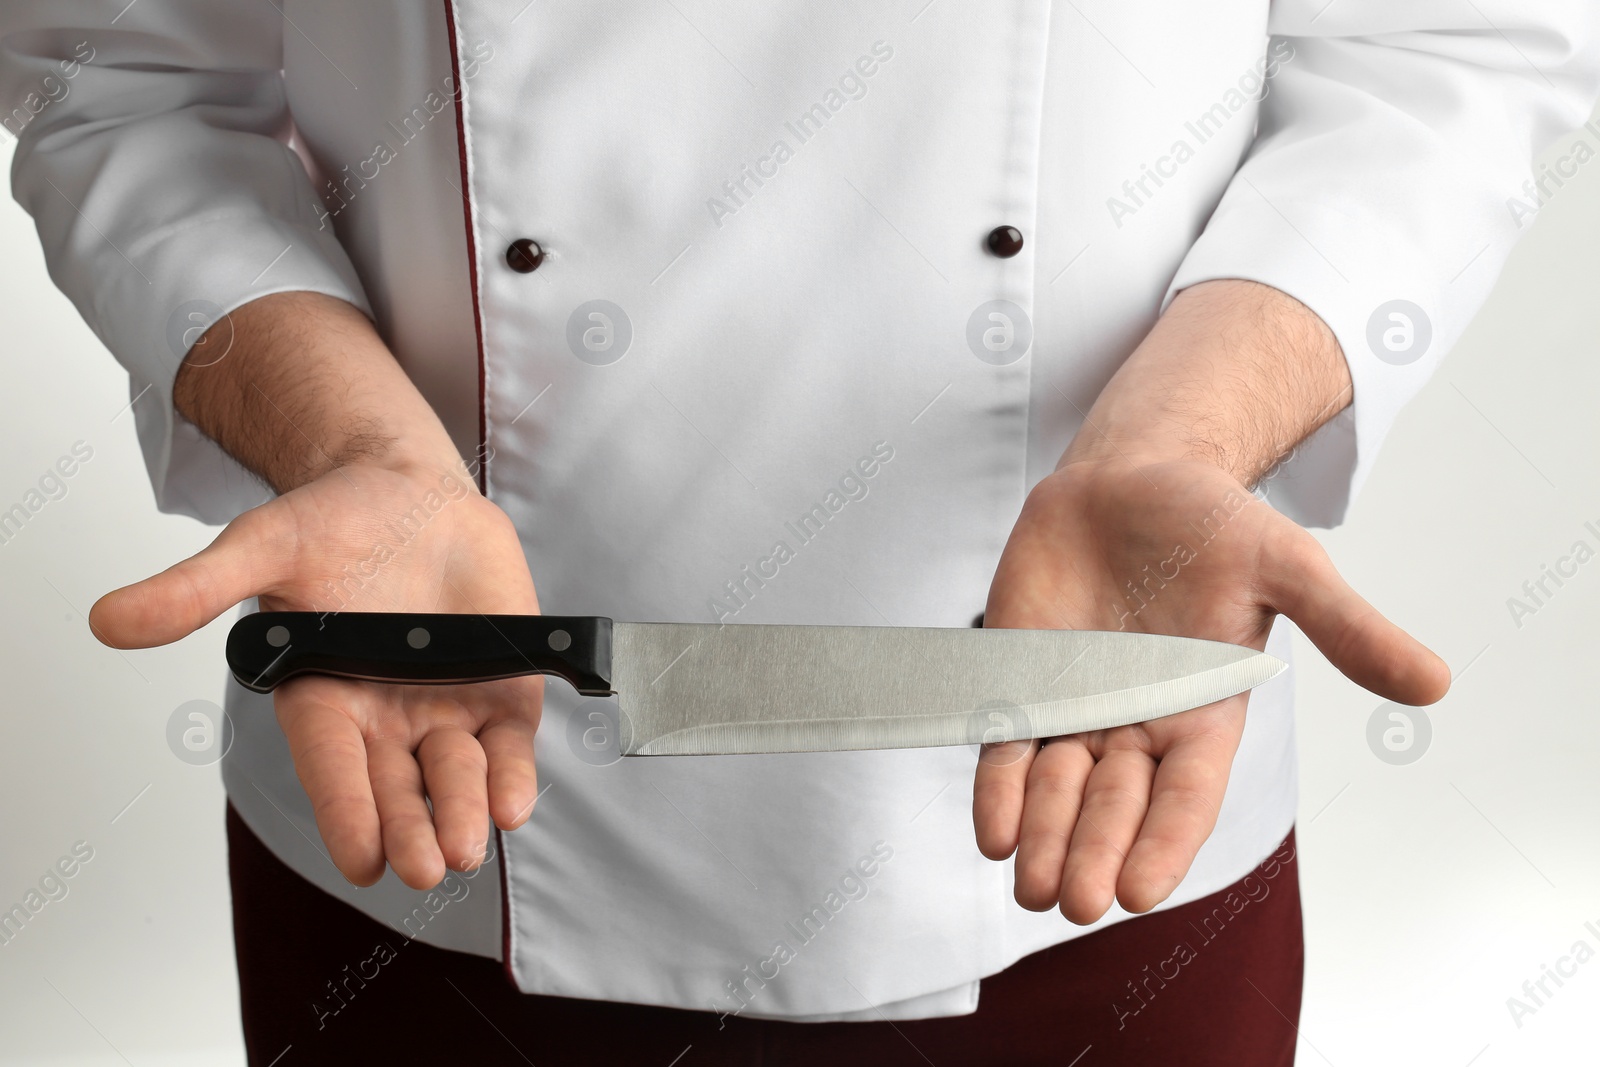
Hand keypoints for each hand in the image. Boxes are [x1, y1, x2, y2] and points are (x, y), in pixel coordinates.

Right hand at [90, 456, 542, 888]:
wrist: (409, 490)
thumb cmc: (332, 522)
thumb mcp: (262, 547)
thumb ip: (197, 588)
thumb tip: (109, 620)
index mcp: (323, 696)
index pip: (332, 765)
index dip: (346, 810)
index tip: (361, 858)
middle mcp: (385, 716)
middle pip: (397, 787)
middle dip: (409, 828)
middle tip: (421, 868)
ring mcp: (446, 706)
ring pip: (456, 775)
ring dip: (463, 811)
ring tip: (464, 848)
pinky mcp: (501, 689)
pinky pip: (508, 744)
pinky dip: (512, 775)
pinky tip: (516, 803)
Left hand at [974, 457, 1448, 922]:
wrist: (1130, 477)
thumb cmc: (1213, 524)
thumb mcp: (1287, 567)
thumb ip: (1346, 627)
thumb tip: (1433, 682)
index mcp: (1203, 713)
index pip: (1186, 794)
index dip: (1164, 842)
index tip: (1137, 892)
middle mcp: (1137, 723)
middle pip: (1115, 805)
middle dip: (1094, 853)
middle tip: (1074, 903)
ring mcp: (1075, 707)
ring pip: (1057, 788)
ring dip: (1043, 838)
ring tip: (1028, 885)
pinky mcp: (1023, 682)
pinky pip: (1008, 747)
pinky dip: (999, 789)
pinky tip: (992, 831)